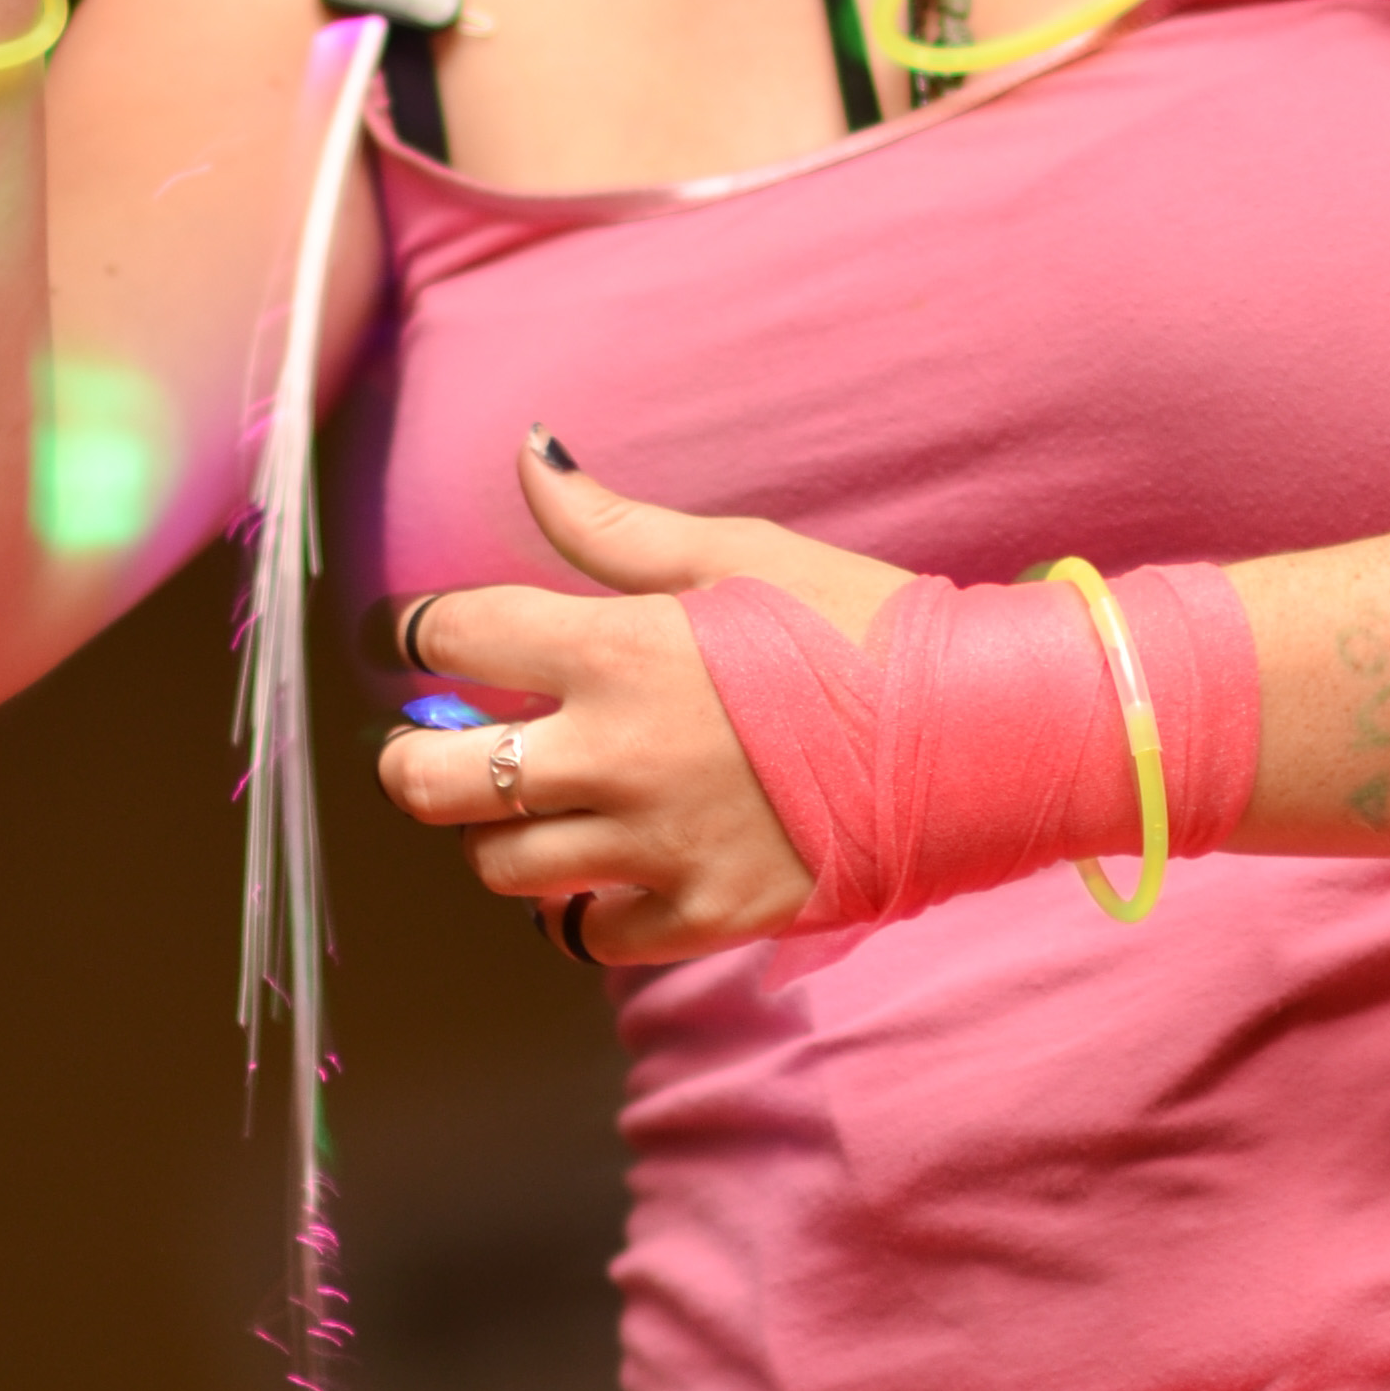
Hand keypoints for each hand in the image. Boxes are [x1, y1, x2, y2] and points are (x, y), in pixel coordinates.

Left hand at [374, 437, 910, 965]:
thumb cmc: (862, 627)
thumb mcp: (737, 553)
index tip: (424, 642)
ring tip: (536, 809)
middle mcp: (613, 754)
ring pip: (500, 865)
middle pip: (433, 781)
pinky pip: (586, 935)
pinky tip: (600, 876)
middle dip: (412, 760)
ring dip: (499, 835)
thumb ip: (613, 525)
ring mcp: (654, 845)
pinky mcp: (701, 915)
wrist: (977, 736)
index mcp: (617, 649)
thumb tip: (527, 455)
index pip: (454, 638)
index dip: (418, 635)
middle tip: (437, 748)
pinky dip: (578, 911)